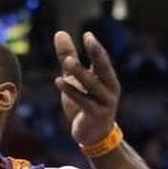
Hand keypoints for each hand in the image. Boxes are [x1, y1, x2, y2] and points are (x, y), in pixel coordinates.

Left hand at [53, 31, 120, 146]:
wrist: (93, 135)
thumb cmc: (85, 104)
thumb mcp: (74, 79)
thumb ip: (69, 57)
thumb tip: (60, 33)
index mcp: (107, 79)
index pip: (102, 60)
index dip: (96, 48)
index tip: (87, 34)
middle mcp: (109, 89)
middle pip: (104, 68)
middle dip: (97, 53)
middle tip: (88, 38)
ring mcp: (105, 103)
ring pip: (92, 85)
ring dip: (80, 73)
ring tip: (67, 61)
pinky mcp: (95, 115)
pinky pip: (83, 101)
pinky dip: (71, 91)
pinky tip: (58, 81)